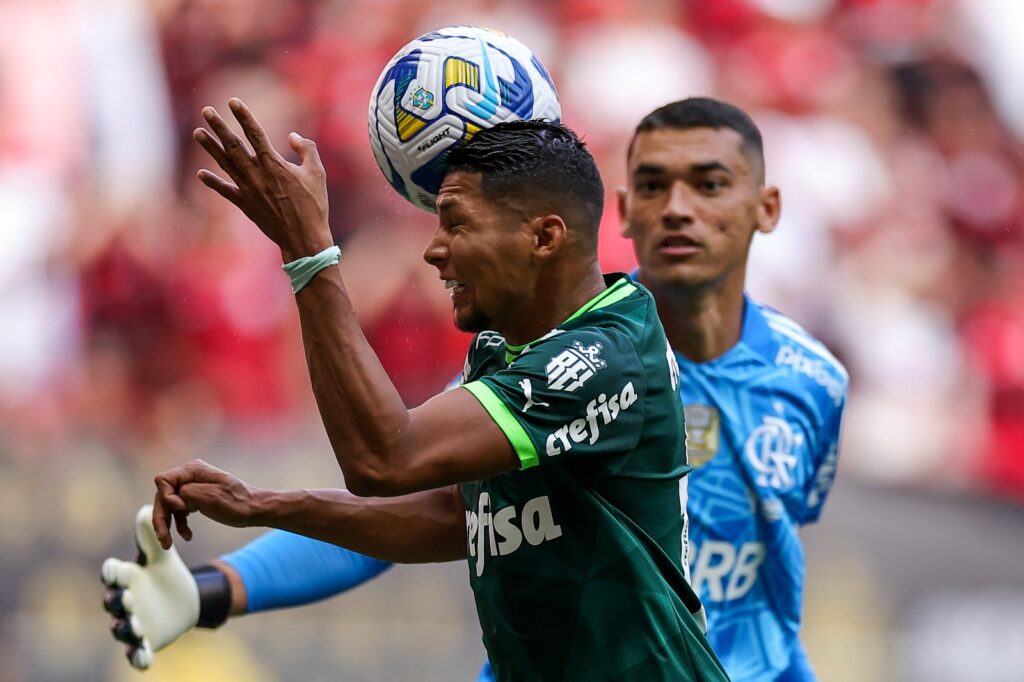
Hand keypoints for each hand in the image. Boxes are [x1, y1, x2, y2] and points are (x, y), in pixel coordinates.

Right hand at [101, 505, 199, 669]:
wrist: (184, 600)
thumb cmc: (166, 575)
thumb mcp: (163, 556)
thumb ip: (153, 536)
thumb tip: (148, 507)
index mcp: (128, 578)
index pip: (114, 575)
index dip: (113, 573)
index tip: (114, 568)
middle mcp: (125, 602)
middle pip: (113, 602)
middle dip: (118, 600)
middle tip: (127, 596)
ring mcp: (133, 623)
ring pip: (122, 628)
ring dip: (124, 627)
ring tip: (131, 624)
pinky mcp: (146, 641)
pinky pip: (137, 653)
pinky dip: (138, 657)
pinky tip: (143, 659)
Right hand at [153, 459, 264, 549]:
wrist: (255, 510)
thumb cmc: (237, 503)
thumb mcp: (211, 497)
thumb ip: (187, 492)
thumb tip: (172, 496)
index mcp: (194, 470)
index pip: (163, 480)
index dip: (166, 496)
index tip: (181, 508)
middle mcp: (191, 476)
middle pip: (163, 496)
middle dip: (161, 517)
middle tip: (164, 539)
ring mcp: (193, 488)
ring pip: (169, 506)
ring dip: (166, 524)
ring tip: (167, 544)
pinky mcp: (196, 499)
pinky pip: (180, 511)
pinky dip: (179, 524)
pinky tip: (187, 536)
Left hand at [192, 97, 332, 260]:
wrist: (304, 238)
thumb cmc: (314, 205)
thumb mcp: (317, 173)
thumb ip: (306, 149)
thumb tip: (292, 136)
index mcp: (274, 164)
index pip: (255, 134)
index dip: (243, 116)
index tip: (232, 101)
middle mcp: (257, 174)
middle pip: (234, 145)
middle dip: (219, 127)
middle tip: (206, 111)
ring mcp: (248, 190)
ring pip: (225, 164)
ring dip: (210, 147)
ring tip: (197, 132)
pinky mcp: (246, 205)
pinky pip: (226, 191)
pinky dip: (213, 182)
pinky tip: (201, 174)